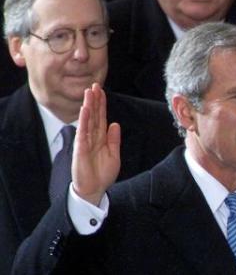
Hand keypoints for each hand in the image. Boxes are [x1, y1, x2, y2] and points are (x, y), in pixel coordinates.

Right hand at [72, 83, 120, 204]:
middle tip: (95, 85)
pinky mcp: (80, 149)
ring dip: (88, 106)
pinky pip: (82, 133)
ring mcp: (85, 142)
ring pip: (87, 120)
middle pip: (93, 115)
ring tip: (89, 92)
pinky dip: (83, 121)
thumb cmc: (103, 174)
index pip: (101, 118)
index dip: (101, 105)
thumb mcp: (114, 155)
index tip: (101, 90)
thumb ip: (114, 139)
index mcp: (100, 138)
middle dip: (94, 100)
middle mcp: (92, 137)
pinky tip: (84, 110)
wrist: (95, 189)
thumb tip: (115, 124)